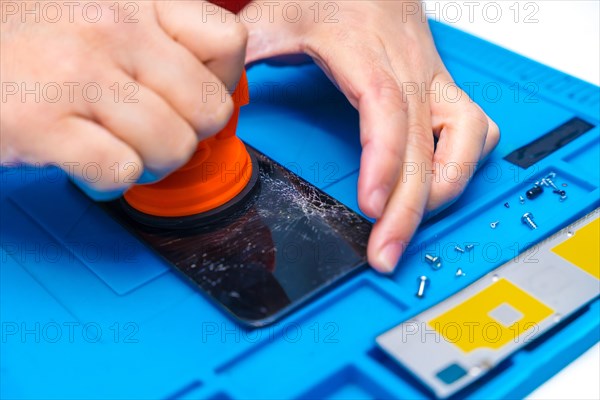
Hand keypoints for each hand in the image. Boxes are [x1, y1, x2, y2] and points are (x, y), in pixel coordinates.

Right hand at [1, 0, 246, 198]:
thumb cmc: (36, 47)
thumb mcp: (103, 16)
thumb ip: (162, 41)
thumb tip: (217, 91)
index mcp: (136, 0)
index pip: (228, 41)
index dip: (219, 82)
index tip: (188, 97)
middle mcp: (112, 28)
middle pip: (210, 110)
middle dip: (185, 136)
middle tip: (148, 132)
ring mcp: (77, 74)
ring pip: (173, 148)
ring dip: (147, 164)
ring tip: (112, 145)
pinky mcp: (42, 123)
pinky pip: (121, 173)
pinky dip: (106, 182)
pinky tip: (83, 161)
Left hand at [242, 0, 499, 272]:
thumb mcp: (275, 16)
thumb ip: (242, 54)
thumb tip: (218, 100)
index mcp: (366, 55)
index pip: (385, 108)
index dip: (384, 160)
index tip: (372, 206)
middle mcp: (409, 72)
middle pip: (425, 144)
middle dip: (409, 209)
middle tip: (385, 254)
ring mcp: (433, 83)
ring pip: (466, 139)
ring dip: (445, 190)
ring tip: (410, 227)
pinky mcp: (443, 93)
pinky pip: (475, 131)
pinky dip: (463, 166)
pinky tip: (438, 187)